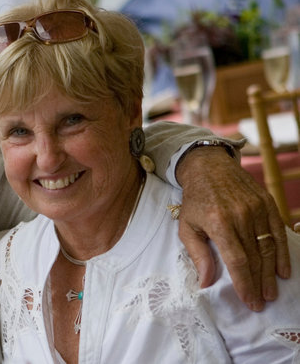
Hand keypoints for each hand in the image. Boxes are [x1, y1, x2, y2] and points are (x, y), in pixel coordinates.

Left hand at [176, 146, 290, 310]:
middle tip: (261, 302)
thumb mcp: (186, 226)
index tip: (249, 301)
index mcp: (218, 222)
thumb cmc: (195, 200)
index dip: (245, 283)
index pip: (237, 260)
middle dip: (258, 284)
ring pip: (268, 248)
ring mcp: (256, 209)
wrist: (209, 168)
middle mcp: (240, 216)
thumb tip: (206, 283)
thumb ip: (198, 255)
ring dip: (271, 273)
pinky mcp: (267, 204)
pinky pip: (278, 232)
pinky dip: (282, 253)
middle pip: (255, 258)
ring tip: (271, 292)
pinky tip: (283, 270)